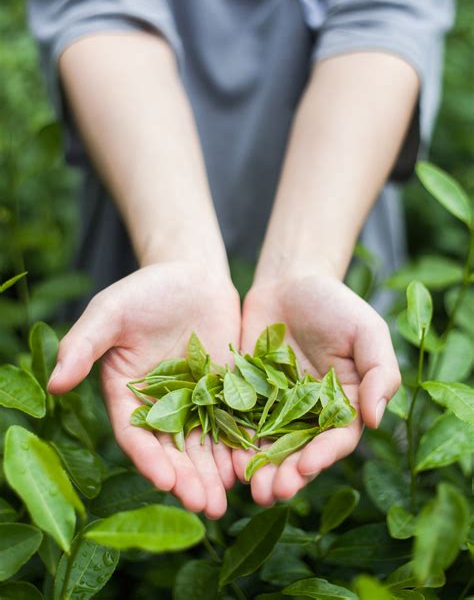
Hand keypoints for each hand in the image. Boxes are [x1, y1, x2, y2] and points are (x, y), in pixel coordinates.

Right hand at [48, 262, 240, 518]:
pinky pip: (234, 421)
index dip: (150, 459)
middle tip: (206, 505)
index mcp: (128, 394)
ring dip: (216, 472)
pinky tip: (253, 464)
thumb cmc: (144, 290)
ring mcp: (197, 400)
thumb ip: (84, 345)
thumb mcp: (110, 312)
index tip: (165, 480)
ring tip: (228, 499)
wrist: (192, 274)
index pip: (136, 435)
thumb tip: (54, 383)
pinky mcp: (226, 390)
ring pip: (206, 443)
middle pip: (175, 449)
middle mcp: (162, 405)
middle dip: (190, 478)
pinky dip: (241, 444)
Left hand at [232, 270, 400, 504]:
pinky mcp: (245, 396)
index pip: (337, 440)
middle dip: (286, 475)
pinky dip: (232, 442)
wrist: (290, 282)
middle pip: (299, 453)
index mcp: (343, 405)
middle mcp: (309, 415)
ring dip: (258, 470)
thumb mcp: (367, 331)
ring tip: (247, 486)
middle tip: (270, 491)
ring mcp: (275, 408)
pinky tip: (223, 456)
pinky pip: (237, 422)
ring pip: (267, 447)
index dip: (323, 456)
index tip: (306, 466)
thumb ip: (379, 372)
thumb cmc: (335, 304)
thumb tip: (376, 420)